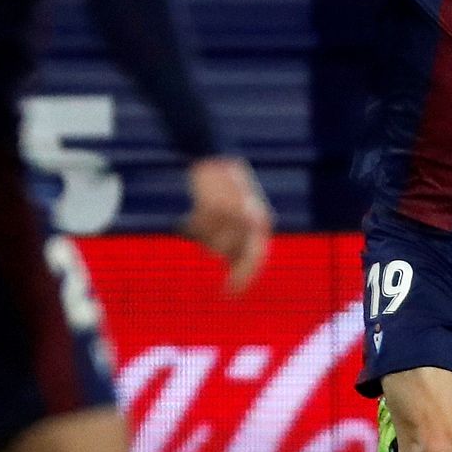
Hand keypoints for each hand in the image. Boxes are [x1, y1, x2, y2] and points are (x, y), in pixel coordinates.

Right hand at [181, 156, 273, 293]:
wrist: (214, 157)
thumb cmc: (227, 187)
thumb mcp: (241, 211)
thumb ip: (241, 235)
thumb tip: (233, 263)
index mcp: (261, 220)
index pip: (258, 256)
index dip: (248, 277)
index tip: (235, 294)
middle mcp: (250, 219)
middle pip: (237, 257)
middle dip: (235, 275)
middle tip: (228, 292)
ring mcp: (232, 215)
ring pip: (215, 246)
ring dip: (206, 239)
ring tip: (203, 222)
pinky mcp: (213, 209)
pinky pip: (200, 231)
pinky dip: (193, 226)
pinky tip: (190, 217)